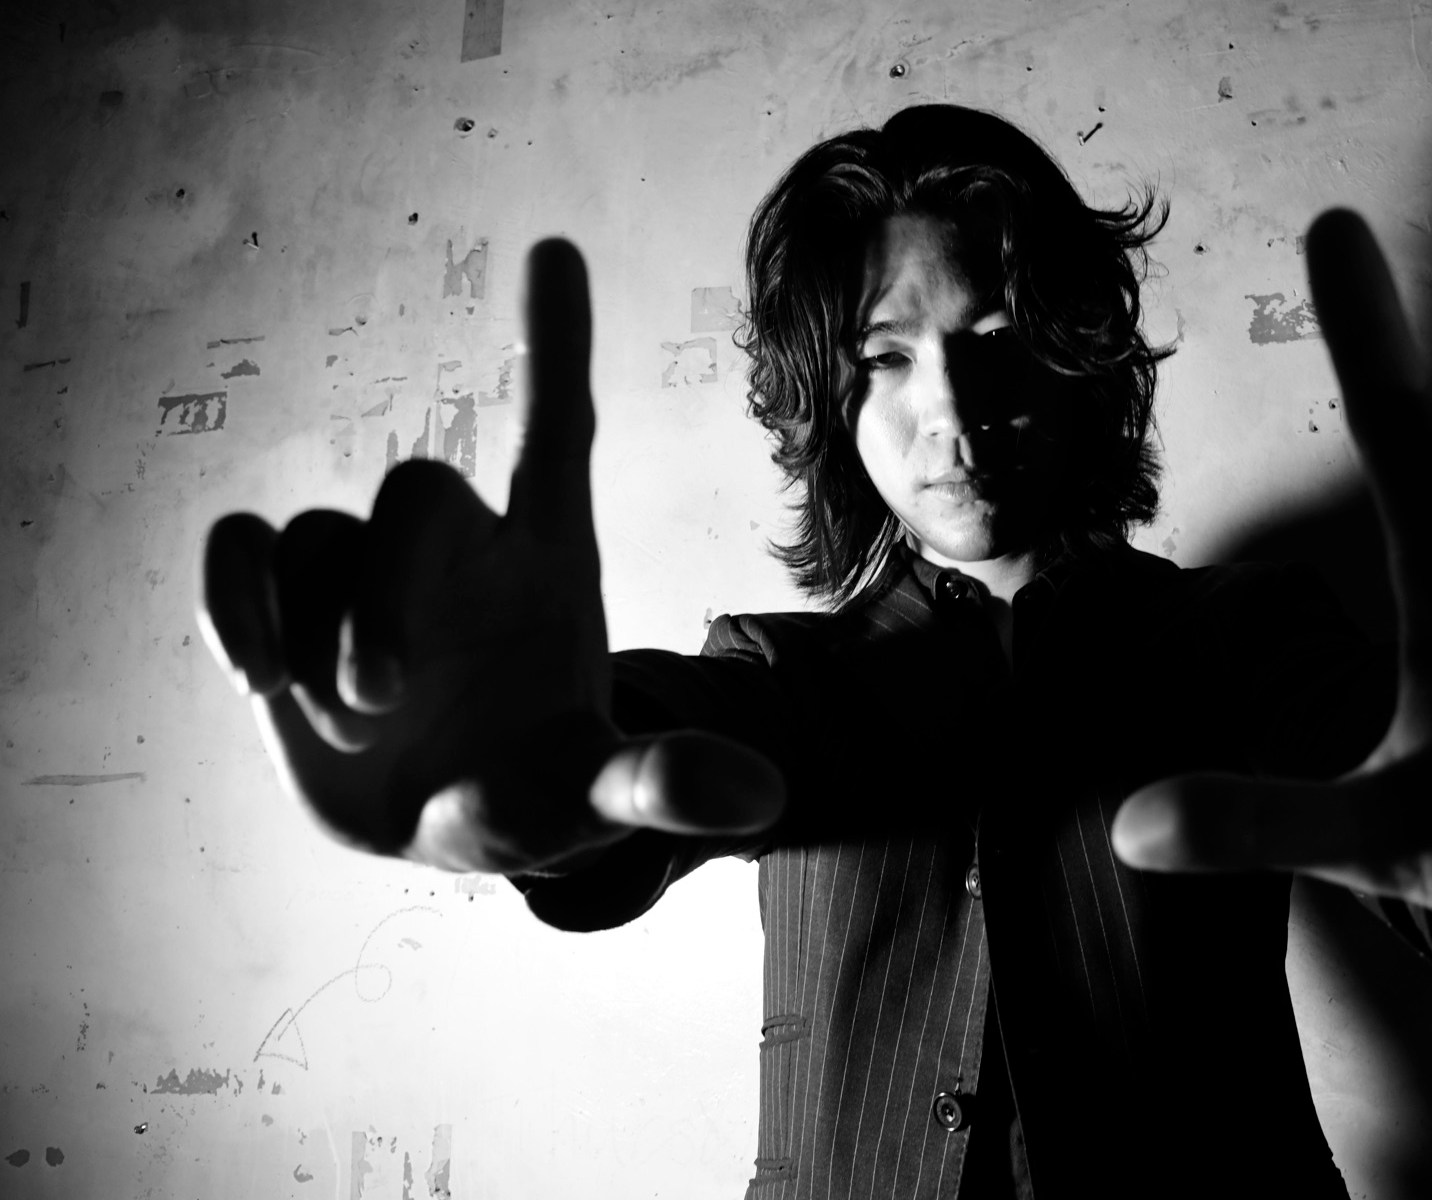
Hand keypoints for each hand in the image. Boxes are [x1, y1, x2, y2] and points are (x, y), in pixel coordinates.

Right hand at [197, 240, 782, 872]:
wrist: (447, 818)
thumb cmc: (538, 785)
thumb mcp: (600, 800)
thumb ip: (667, 787)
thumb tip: (761, 796)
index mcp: (548, 566)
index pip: (556, 433)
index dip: (555, 345)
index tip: (554, 249)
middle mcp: (457, 550)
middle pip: (415, 490)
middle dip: (387, 593)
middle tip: (389, 697)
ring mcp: (366, 572)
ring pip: (314, 538)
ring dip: (319, 635)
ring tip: (360, 723)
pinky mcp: (288, 604)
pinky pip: (240, 552)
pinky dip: (232, 603)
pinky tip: (261, 677)